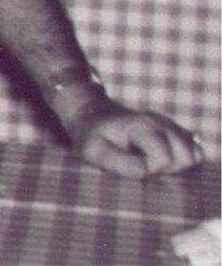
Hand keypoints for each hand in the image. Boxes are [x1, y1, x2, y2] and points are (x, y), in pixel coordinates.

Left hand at [66, 98, 205, 177]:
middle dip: (168, 167)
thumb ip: (119, 162)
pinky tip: (161, 157)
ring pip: (194, 154)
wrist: (91, 115)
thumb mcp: (95, 151)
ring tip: (150, 159)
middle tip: (143, 162)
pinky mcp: (175, 130)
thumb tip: (144, 171)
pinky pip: (194, 150)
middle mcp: (160, 121)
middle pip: (187, 156)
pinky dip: (182, 159)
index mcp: (142, 125)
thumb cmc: (92, 136)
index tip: (132, 162)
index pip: (165, 157)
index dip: (151, 167)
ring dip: (176, 164)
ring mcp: (170, 124)